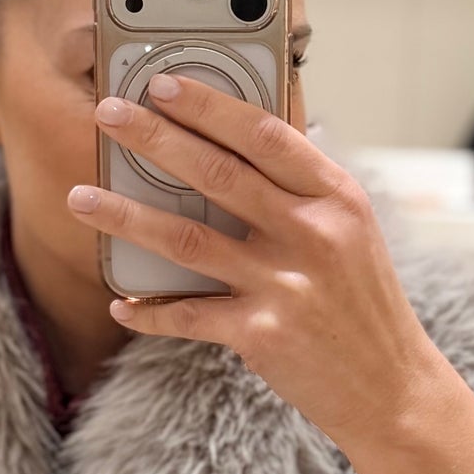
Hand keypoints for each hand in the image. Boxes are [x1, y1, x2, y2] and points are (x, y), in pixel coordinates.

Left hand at [71, 74, 473, 473]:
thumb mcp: (352, 232)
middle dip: (153, 139)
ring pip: (186, 239)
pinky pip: (187, 315)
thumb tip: (233, 146)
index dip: (209, 106)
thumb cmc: (363, 304)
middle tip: (108, 115)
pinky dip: (149, 310)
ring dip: (125, 216)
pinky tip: (119, 302)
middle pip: (217, 174)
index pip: (265, 135)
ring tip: (80, 198)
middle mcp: (312, 235)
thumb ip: (301, 192)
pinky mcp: (261, 334)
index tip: (164, 84)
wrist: (392, 389)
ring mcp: (285, 285)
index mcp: (336, 198)